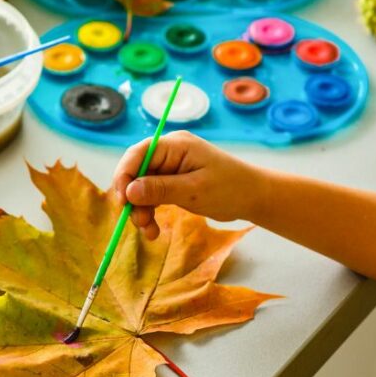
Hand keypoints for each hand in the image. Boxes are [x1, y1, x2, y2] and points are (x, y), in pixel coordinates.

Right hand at [112, 130, 264, 238]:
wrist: (254, 197)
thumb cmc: (231, 189)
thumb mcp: (194, 190)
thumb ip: (160, 189)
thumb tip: (129, 191)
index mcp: (175, 145)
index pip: (138, 154)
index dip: (124, 175)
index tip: (122, 201)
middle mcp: (168, 152)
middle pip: (135, 171)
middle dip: (132, 198)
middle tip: (137, 222)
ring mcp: (169, 167)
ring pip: (140, 187)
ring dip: (140, 209)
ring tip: (149, 231)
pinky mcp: (170, 181)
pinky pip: (150, 195)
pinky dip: (149, 211)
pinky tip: (153, 229)